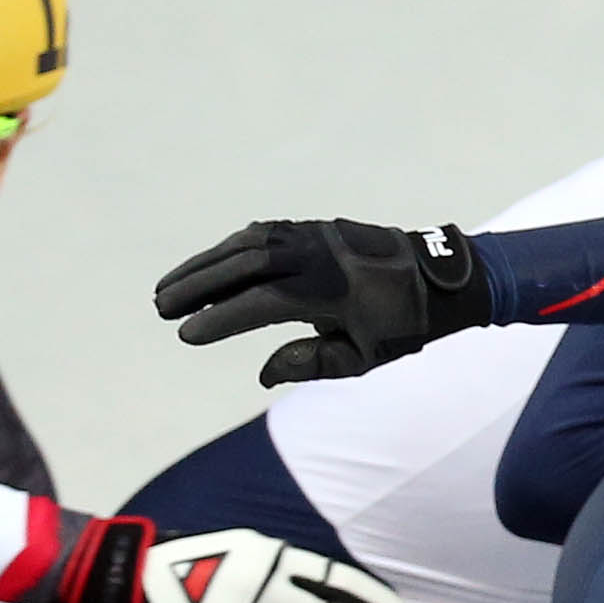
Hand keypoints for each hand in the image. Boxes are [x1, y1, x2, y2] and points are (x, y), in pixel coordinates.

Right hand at [153, 220, 490, 385]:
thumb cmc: (406, 326)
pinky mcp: (316, 228)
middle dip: (196, 284)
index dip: (219, 318)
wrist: (444, 277)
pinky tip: (209, 266)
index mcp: (328, 290)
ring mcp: (315, 235)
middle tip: (159, 306)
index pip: (258, 302)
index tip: (186, 334)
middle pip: (242, 264)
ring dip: (206, 263)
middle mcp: (316, 255)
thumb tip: (264, 374)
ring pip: (247, 243)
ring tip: (170, 287)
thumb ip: (310, 364)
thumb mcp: (364, 358)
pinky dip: (231, 249)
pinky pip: (264, 234)